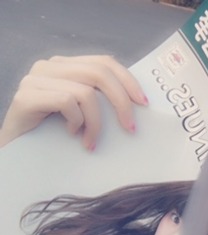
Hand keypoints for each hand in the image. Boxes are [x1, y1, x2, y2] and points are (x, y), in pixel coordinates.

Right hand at [0, 55, 147, 150]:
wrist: (16, 152)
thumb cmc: (54, 134)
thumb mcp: (83, 113)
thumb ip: (100, 100)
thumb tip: (137, 104)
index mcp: (67, 66)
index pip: (105, 62)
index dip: (128, 81)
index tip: (144, 104)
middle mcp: (50, 67)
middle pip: (99, 73)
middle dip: (121, 102)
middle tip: (129, 128)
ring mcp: (35, 79)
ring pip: (85, 92)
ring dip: (96, 122)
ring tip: (92, 141)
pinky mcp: (25, 96)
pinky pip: (66, 102)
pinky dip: (77, 122)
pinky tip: (73, 135)